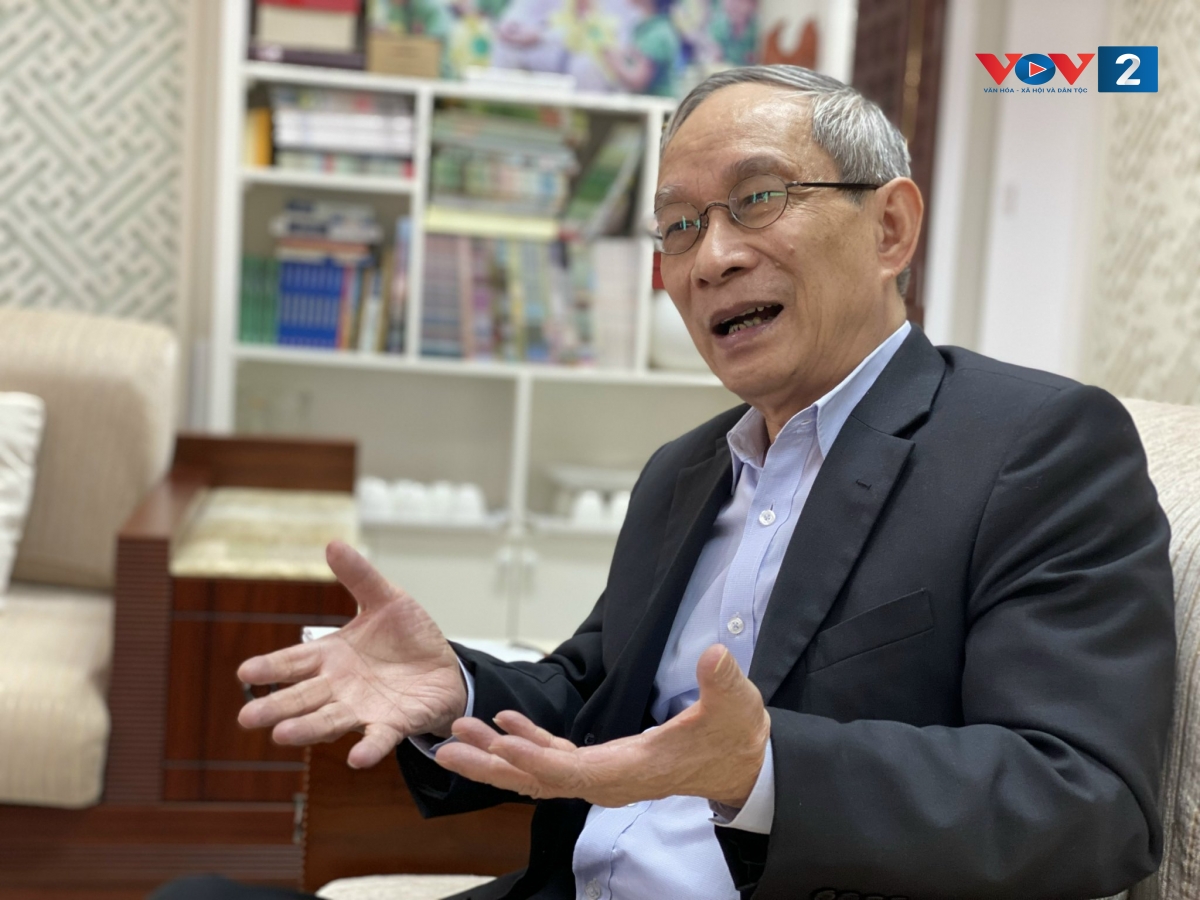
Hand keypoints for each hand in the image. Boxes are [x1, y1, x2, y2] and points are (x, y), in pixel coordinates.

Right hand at [237, 541, 466, 768]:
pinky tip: (357, 759)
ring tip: (282, 735)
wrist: (444, 668)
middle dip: (275, 706)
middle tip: (246, 717)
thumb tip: (333, 543)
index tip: (245, 670)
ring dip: (306, 729)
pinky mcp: (392, 724)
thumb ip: (360, 577)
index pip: (294, 661)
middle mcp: (339, 687)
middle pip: (302, 697)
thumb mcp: (387, 600)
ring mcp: (363, 708)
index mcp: (332, 656)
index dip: (271, 666)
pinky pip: (378, 737)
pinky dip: (368, 748)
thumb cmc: (408, 636)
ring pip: (329, 720)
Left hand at [435, 644, 769, 807]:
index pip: (573, 771)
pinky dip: (526, 743)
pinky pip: (553, 760)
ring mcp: (602, 775)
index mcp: (631, 770)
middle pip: (537, 780)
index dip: (535, 759)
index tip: (500, 745)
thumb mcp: (735, 705)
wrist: (740, 765)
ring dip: (496, 755)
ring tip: (457, 735)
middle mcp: (608, 780)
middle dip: (492, 764)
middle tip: (446, 749)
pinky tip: (504, 723)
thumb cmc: (734, 737)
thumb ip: (723, 682)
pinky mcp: (602, 764)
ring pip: (537, 773)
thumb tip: (715, 656)